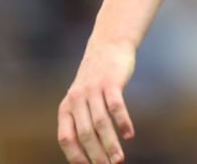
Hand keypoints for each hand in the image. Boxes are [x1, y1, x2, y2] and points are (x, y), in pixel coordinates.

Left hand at [57, 39, 137, 162]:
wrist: (109, 45)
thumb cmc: (97, 79)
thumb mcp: (82, 98)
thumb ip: (81, 119)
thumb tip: (89, 151)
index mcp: (67, 107)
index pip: (66, 138)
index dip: (76, 156)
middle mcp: (77, 99)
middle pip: (85, 134)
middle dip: (96, 155)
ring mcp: (94, 90)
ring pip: (101, 123)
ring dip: (110, 144)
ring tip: (119, 160)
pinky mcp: (111, 82)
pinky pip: (116, 106)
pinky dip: (123, 122)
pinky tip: (129, 135)